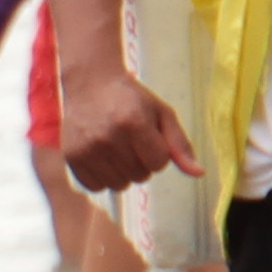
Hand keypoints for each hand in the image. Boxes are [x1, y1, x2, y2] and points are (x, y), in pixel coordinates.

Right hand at [55, 57, 200, 196]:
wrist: (90, 84)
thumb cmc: (131, 99)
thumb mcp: (162, 113)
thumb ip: (180, 144)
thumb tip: (199, 174)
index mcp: (134, 122)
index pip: (159, 163)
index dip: (159, 153)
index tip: (150, 138)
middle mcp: (108, 137)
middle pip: (140, 176)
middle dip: (142, 162)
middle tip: (132, 142)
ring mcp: (87, 149)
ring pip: (120, 185)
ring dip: (124, 173)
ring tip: (118, 151)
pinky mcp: (71, 157)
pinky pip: (96, 187)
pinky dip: (104, 178)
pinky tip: (103, 159)